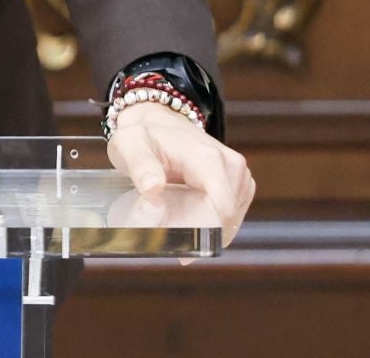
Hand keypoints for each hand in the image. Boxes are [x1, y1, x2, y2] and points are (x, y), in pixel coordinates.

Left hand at [106, 102, 254, 248]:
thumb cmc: (142, 134)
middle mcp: (231, 164)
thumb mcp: (131, 146)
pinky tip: (193, 222)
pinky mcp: (239, 181)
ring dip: (207, 230)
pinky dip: (214, 223)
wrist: (156, 118)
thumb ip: (141, 167)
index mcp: (208, 158)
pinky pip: (233, 213)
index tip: (180, 250)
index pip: (221, 207)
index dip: (203, 232)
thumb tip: (152, 189)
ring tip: (178, 229)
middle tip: (172, 242)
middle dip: (201, 234)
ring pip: (231, 219)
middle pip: (226, 217)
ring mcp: (238, 173)